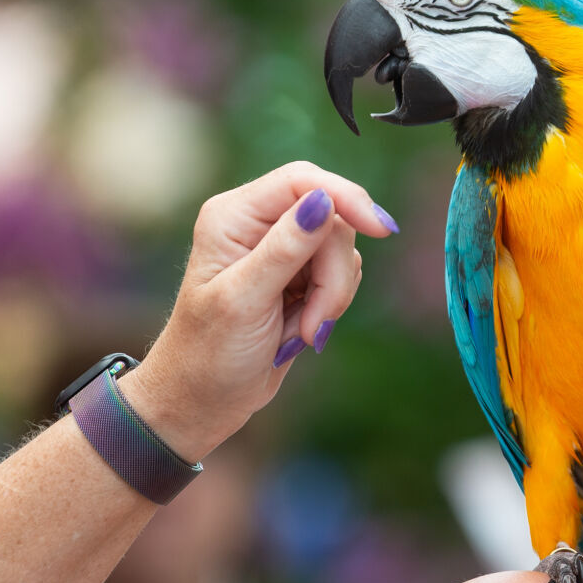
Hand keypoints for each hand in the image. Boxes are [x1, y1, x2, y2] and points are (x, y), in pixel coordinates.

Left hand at [120, 161, 395, 460]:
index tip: (379, 230)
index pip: (302, 181)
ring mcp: (280, 250)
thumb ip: (285, 248)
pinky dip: (331, 305)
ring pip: (341, 249)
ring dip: (332, 296)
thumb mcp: (245, 300)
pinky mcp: (299, 276)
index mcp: (233, 216)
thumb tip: (323, 200)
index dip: (345, 198)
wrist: (203, 401)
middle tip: (313, 322)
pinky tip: (301, 331)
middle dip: (332, 274)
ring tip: (298, 332)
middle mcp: (257, 223)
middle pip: (331, 218)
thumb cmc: (209, 354)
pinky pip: (341, 273)